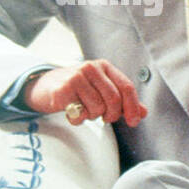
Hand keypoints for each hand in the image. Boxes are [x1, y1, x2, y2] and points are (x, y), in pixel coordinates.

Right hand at [25, 62, 145, 126]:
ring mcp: (76, 76)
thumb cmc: (78, 90)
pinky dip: (78, 119)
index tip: (134, 121)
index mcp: (105, 67)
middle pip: (114, 100)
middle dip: (112, 115)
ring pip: (98, 108)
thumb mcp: (102, 90)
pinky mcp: (63, 88)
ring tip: (84, 110)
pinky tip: (73, 112)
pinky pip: (80, 113)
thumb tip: (143, 113)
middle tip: (104, 118)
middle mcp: (92, 68)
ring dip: (92, 116)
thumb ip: (123, 101)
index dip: (133, 107)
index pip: (127, 87)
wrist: (45, 86)